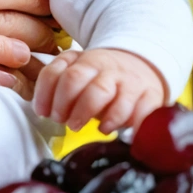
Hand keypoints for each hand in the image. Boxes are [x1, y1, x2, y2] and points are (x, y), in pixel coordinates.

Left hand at [32, 48, 166, 133]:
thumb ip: (59, 82)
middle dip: (65, 104)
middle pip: (76, 80)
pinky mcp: (150, 97)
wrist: (142, 65)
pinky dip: (129, 123)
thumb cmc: (103, 75)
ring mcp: (127, 81)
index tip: (44, 112)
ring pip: (104, 92)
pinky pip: (140, 110)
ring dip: (92, 113)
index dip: (46, 94)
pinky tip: (120, 132)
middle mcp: (105, 68)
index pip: (58, 72)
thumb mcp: (80, 69)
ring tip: (93, 128)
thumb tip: (42, 108)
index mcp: (84, 60)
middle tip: (65, 121)